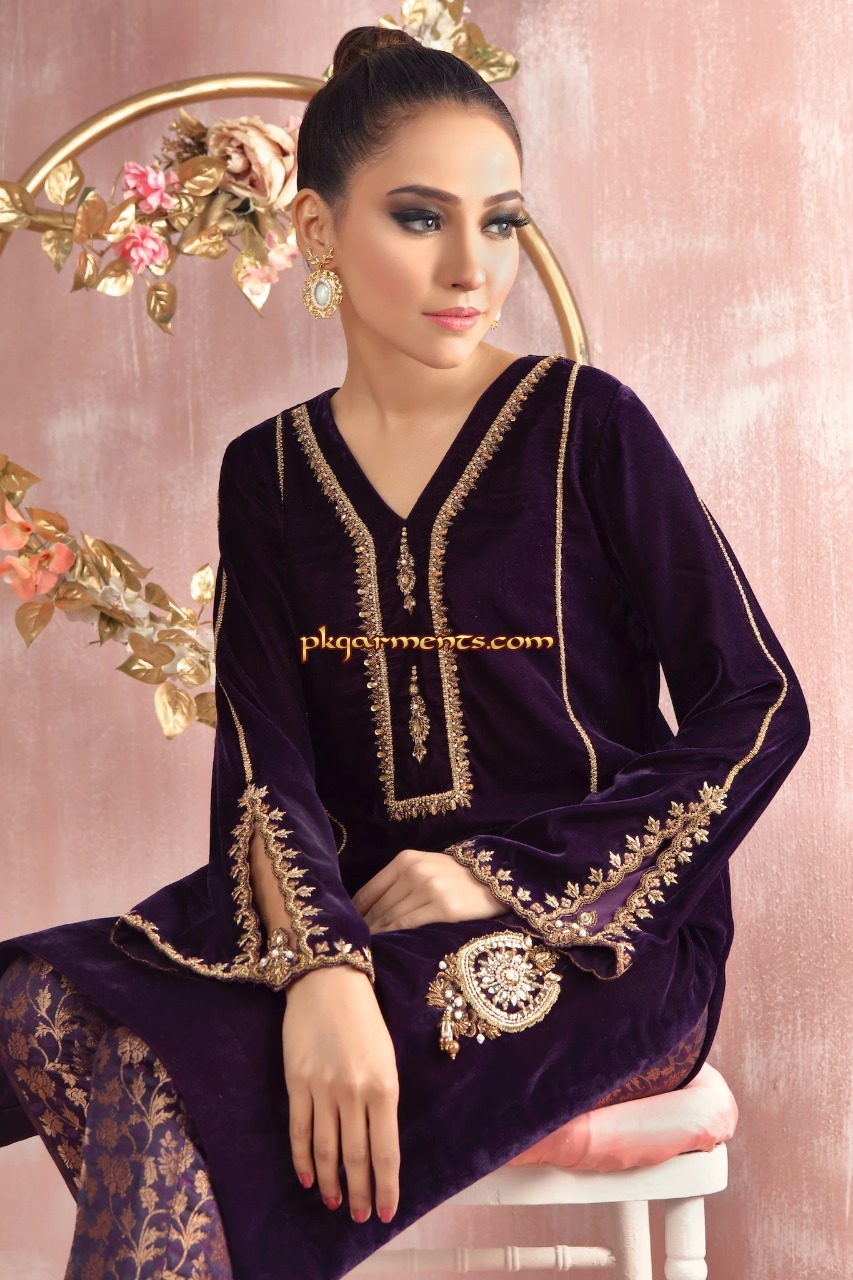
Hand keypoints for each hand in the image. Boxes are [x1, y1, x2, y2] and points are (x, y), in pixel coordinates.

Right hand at [282, 965, 399, 1224]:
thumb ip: (383, 1100)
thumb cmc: (364, 1020)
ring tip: (334, 1204)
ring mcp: (323, 1089)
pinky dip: (303, 1159)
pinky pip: (300, 1130)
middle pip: (356, 1157)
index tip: (386, 1211)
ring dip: (331, 1182)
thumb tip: (377, 1144)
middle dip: (359, 1193)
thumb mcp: (386, 1058)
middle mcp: (354, 1092)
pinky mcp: (296, 1083)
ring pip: (327, 1150)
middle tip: (359, 1217)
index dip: (386, 1186)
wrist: (328, 984)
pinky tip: (308, 1178)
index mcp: (384, 1086)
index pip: (386, 1150)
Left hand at [352, 847, 511, 932]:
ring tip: (368, 950)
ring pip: (391, 917)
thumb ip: (398, 881)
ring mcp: (429, 889)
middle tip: (354, 945)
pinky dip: (394, 936)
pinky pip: (409, 925)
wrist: (493, 878)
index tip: (347, 928)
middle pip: (378, 906)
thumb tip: (368, 908)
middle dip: (364, 927)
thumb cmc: (454, 877)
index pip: (369, 890)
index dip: (355, 912)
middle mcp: (414, 871)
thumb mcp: (425, 867)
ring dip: (377, 935)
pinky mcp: (443, 908)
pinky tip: (388, 945)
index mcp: (405, 859)